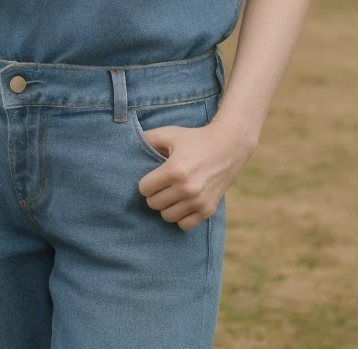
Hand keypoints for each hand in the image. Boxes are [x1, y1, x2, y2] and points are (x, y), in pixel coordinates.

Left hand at [137, 117, 254, 229]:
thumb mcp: (170, 133)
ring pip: (167, 217)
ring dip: (166, 206)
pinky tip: (182, 203)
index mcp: (175, 170)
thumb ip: (148, 138)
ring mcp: (199, 201)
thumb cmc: (195, 138)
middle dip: (154, 194)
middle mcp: (187, 188)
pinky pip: (184, 225)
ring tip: (171, 193)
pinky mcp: (208, 210)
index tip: (153, 176)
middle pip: (154, 204)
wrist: (228, 146)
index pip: (144, 189)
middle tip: (162, 184)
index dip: (146, 182)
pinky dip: (180, 217)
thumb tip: (129, 146)